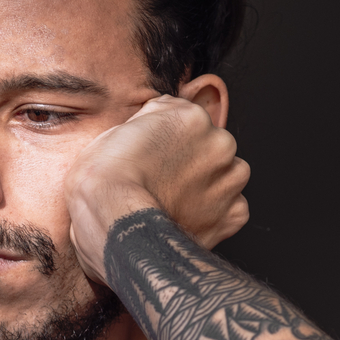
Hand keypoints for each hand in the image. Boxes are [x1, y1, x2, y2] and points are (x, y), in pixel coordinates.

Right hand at [65, 94, 250, 281]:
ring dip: (209, 186)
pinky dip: (214, 215)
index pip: (187, 120)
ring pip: (227, 176)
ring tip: (177, 201)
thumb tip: (160, 118)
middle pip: (212, 147)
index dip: (168, 141)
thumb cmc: (106, 181)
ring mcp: (230, 178)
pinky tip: (187, 218)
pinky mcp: (234, 213)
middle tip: (165, 181)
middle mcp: (220, 142)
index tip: (155, 157)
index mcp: (192, 116)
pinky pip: (231, 209)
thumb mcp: (119, 130)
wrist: (116, 223)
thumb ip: (152, 120)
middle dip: (194, 162)